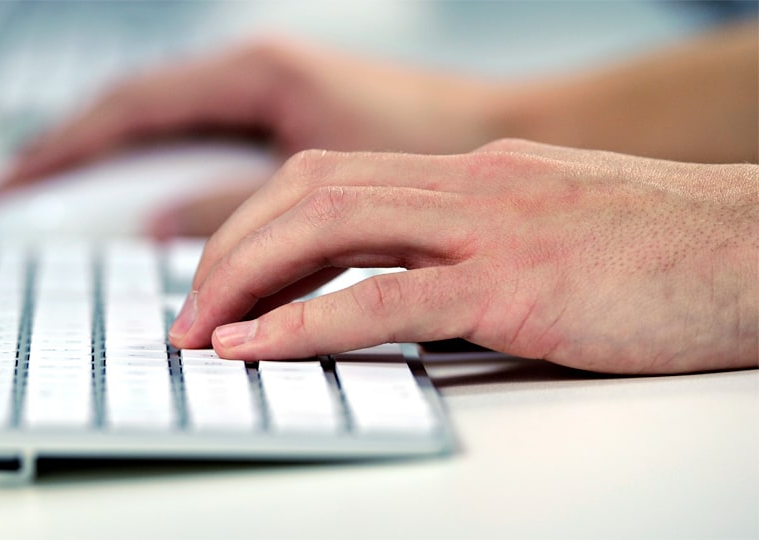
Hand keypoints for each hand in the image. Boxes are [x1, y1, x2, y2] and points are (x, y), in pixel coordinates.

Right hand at [0, 37, 503, 202]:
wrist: (492, 136)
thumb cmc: (424, 144)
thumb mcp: (318, 184)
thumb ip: (229, 207)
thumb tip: (153, 228)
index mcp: (253, 77)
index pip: (130, 109)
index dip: (64, 148)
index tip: (10, 182)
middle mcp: (251, 76)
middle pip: (135, 113)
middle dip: (72, 152)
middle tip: (14, 192)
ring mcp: (263, 96)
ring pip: (165, 128)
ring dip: (114, 164)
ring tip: (61, 199)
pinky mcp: (279, 121)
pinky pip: (200, 143)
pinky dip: (164, 173)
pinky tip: (144, 202)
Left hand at [168, 139, 758, 373]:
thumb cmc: (665, 253)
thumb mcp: (548, 234)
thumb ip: (470, 251)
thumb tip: (401, 291)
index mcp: (472, 176)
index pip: (331, 181)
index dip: (259, 226)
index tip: (222, 279)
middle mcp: (469, 186)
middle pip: (308, 194)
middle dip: (230, 250)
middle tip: (187, 310)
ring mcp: (491, 229)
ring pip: (329, 228)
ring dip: (245, 279)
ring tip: (199, 331)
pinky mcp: (518, 285)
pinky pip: (386, 298)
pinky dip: (306, 323)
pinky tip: (255, 347)